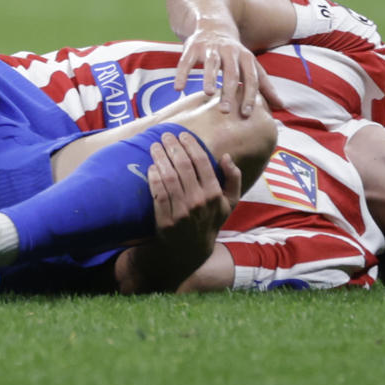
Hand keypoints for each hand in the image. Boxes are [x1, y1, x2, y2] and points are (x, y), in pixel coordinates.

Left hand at [147, 131, 242, 265]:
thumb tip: (227, 156)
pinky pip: (158, 192)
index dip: (190, 144)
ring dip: (160, 157)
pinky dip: (153, 176)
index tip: (182, 134)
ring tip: (155, 145)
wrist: (191, 250)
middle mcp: (198, 201)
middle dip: (172, 146)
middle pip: (183, 165)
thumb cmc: (210, 220)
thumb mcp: (229, 203)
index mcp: (214, 195)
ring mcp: (181, 211)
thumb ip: (233, 179)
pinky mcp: (165, 219)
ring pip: (168, 176)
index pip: (202, 162)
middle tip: (165, 135)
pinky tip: (151, 166)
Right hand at [174, 22, 282, 116]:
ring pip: (210, 64)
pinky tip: (179, 89)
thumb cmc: (234, 53)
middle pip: (230, 72)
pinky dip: (182, 74)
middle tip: (225, 111)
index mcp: (245, 57)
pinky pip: (186, 61)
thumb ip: (264, 85)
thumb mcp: (250, 65)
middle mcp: (229, 51)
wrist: (214, 25)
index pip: (250, 78)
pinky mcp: (192, 47)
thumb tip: (282, 106)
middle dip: (228, 91)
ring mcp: (209, 48)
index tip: (245, 113)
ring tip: (206, 94)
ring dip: (208, 78)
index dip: (249, 95)